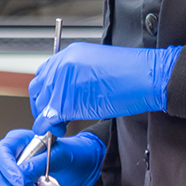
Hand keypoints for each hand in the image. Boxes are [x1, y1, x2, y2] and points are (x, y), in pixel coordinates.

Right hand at [0, 129, 105, 185]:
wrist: (80, 166)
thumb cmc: (71, 155)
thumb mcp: (61, 155)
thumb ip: (40, 162)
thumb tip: (22, 171)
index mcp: (17, 141)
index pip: (1, 152)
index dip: (7, 168)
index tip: (20, 182)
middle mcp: (8, 155)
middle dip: (2, 182)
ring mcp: (7, 171)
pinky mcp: (11, 183)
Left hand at [29, 43, 180, 135]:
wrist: (146, 76)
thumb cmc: (131, 74)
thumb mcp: (96, 68)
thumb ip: (77, 76)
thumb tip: (67, 94)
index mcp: (70, 53)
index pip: (45, 72)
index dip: (47, 91)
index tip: (51, 102)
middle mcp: (62, 64)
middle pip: (39, 87)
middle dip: (43, 104)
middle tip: (52, 117)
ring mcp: (63, 81)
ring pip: (42, 103)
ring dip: (46, 117)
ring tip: (59, 126)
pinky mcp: (67, 101)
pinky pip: (48, 117)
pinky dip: (48, 127)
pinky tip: (57, 132)